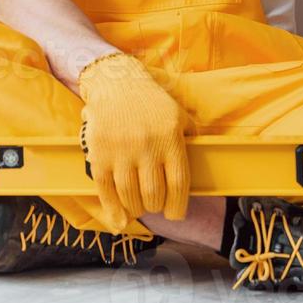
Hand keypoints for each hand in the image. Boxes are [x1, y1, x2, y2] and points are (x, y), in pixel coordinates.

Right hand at [77, 52, 191, 228]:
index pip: (178, 185)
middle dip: (156, 206)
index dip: (177, 207)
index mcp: (170, 139)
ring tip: (139, 206)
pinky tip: (119, 220)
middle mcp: (147, 147)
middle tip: (154, 204)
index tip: (175, 214)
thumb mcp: (178, 115)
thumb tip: (202, 164)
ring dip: (137, 208)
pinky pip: (106, 190)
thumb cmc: (151, 102)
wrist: (116, 82)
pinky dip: (112, 209)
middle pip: (154, 194)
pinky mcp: (100, 154)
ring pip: (130, 196)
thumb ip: (191, 139)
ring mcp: (121, 151)